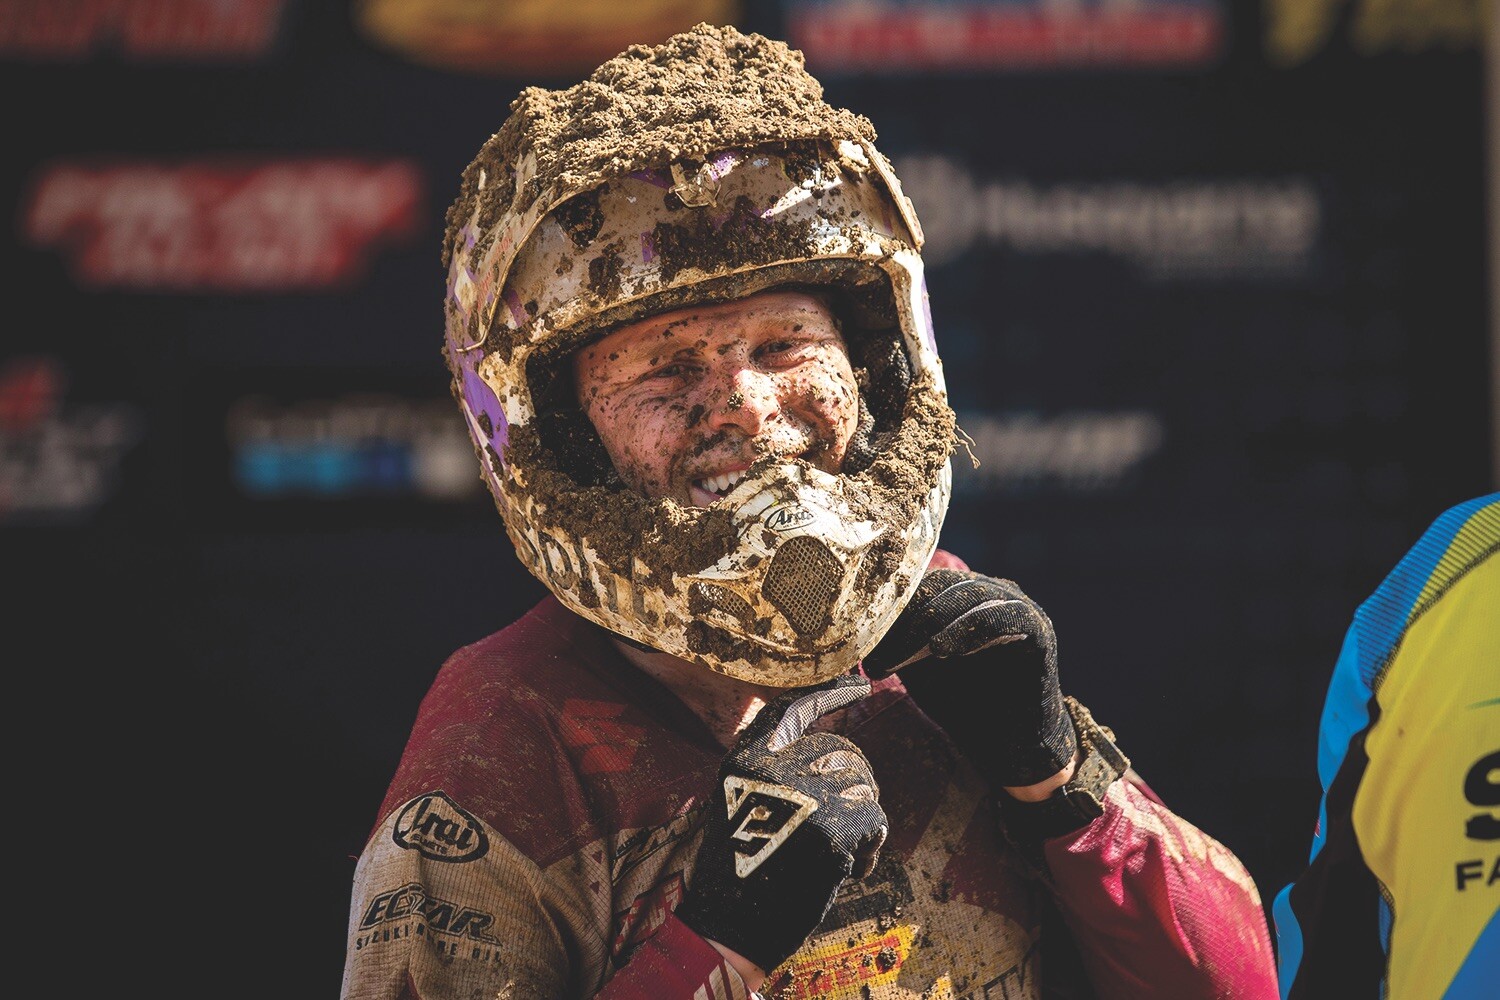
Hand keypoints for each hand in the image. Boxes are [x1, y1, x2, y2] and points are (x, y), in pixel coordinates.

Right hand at [675, 673, 887, 975]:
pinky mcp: (831, 828)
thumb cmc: (738, 874)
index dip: (829, 692)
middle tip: (843, 826)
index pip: (792, 709)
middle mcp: (773, 769)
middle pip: (841, 751)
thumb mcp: (739, 804)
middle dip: (853, 787)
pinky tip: (848, 868)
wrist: (729, 931)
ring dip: (862, 819)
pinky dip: (869, 847)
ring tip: (841, 852)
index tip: (858, 684)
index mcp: (745, 760)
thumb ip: (775, 772)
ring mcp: (803, 796)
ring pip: (863, 784)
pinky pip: (874, 819)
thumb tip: (829, 751)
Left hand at [862, 569, 1076, 788]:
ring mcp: (1015, 606)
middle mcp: (989, 592)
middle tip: (875, 651)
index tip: (857, 639)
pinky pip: (1003, 615)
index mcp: (959, 596)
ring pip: (967, 595)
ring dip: (929, 622)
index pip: (919, 583)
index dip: (887, 607)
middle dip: (903, 617)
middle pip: (939, 585)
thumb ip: (892, 644)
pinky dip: (969, 628)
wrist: (1011, 748)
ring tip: (903, 653)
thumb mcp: (916, 668)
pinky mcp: (1038, 629)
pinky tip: (942, 650)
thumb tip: (846, 635)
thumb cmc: (962, 704)